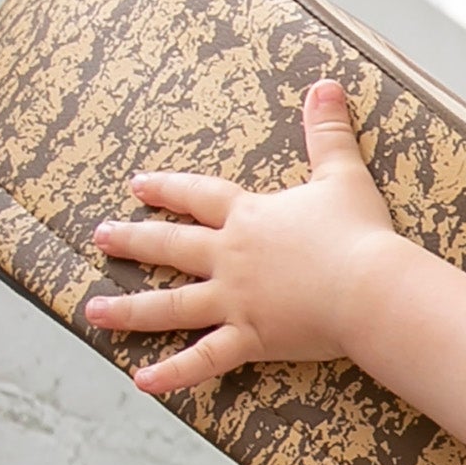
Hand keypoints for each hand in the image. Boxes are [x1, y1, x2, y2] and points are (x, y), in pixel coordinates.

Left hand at [85, 80, 402, 395]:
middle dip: (133, 241)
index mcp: (249, 217)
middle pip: (171, 247)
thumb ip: (328, 131)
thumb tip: (325, 84)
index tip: (137, 186)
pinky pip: (204, 359)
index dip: (167, 190)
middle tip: (101, 238)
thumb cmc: (358, 233)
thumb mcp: (342, 174)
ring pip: (171, 305)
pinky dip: (173, 373)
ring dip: (130, 308)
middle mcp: (231, 257)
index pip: (197, 197)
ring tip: (95, 311)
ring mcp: (235, 300)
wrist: (370, 286)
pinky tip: (142, 380)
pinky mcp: (251, 338)